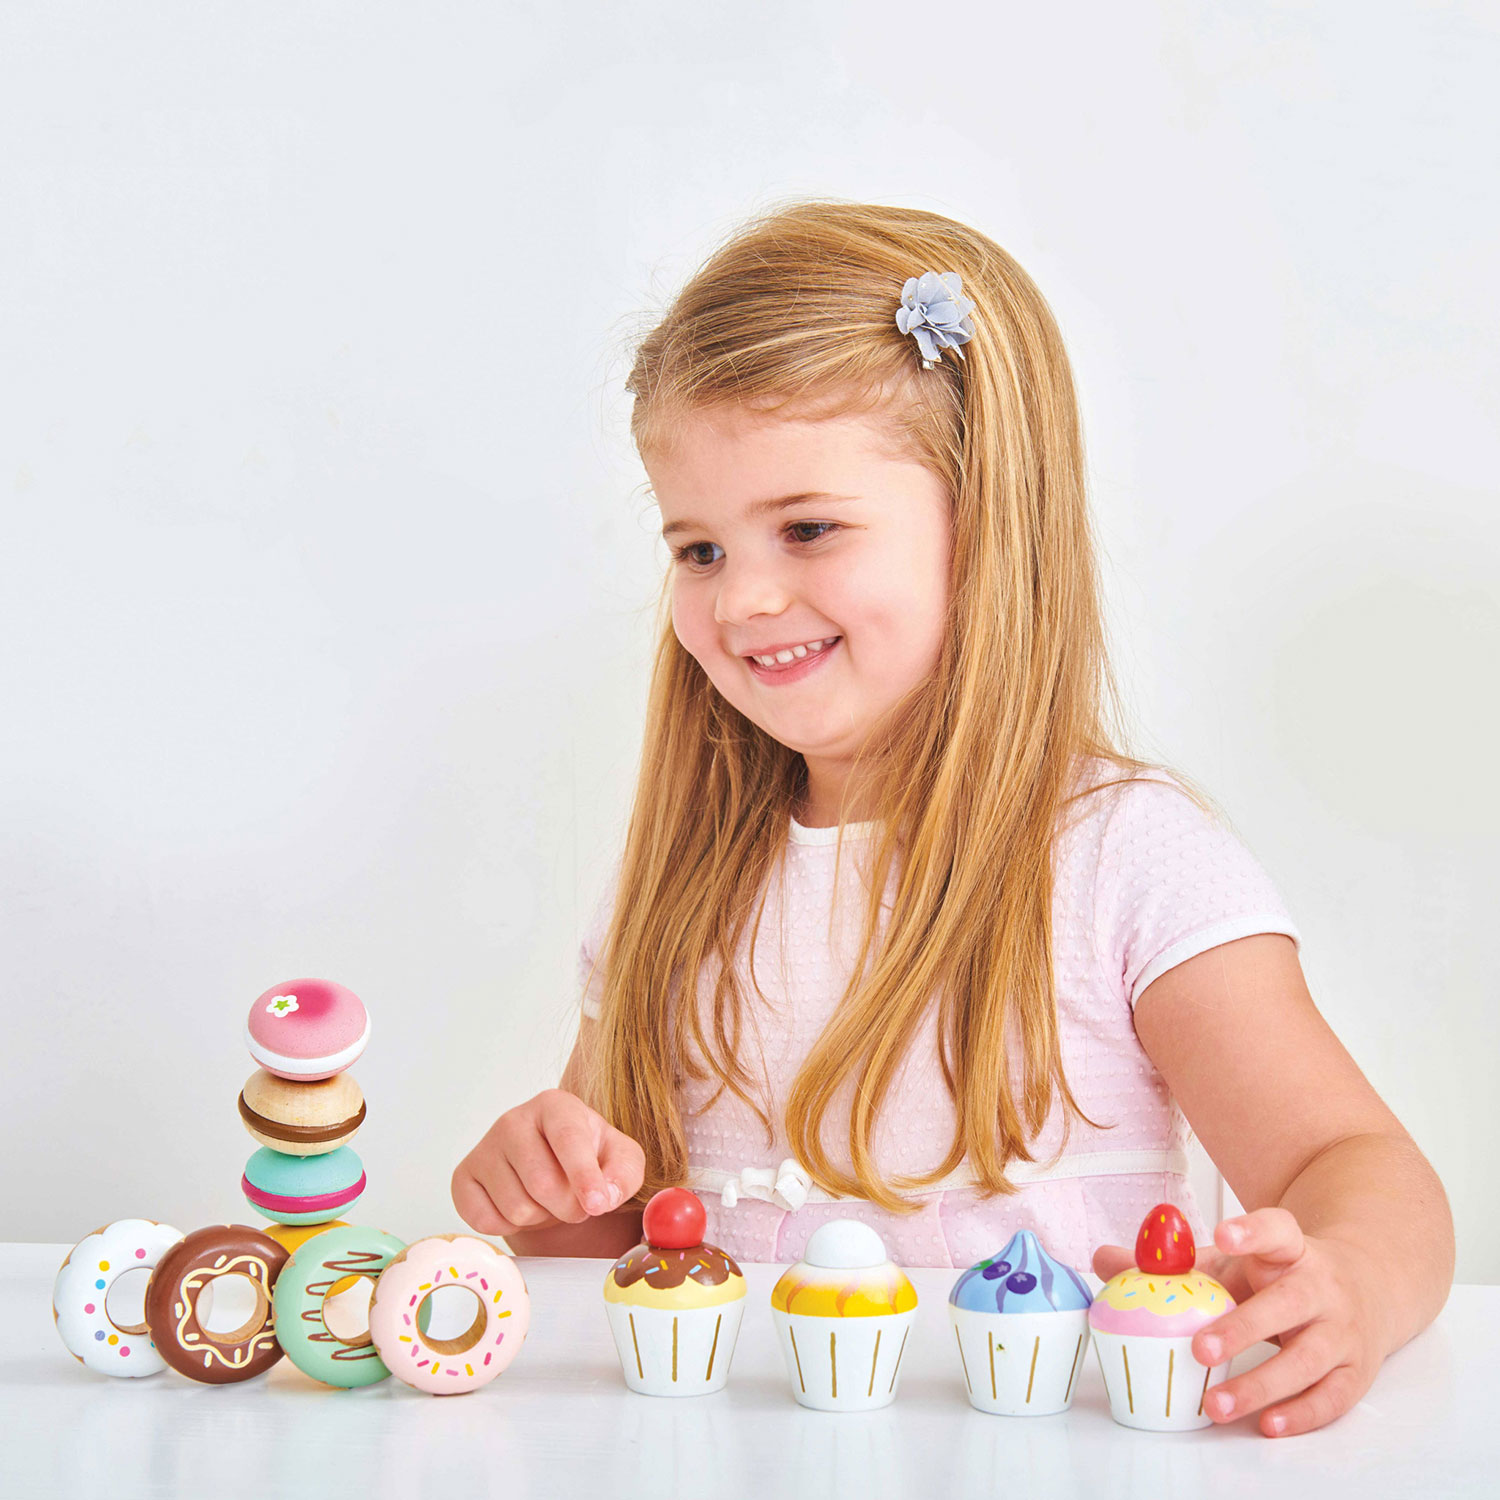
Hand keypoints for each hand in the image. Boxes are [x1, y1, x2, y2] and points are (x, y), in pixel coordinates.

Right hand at [452, 1088, 645, 1236]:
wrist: (552, 1169)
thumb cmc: (589, 1158)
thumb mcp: (621, 1159)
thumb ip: (623, 1175)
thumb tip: (603, 1195)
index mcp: (555, 1105)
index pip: (568, 1139)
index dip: (583, 1176)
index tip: (596, 1204)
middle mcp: (514, 1120)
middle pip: (542, 1183)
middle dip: (568, 1207)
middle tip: (576, 1202)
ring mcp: (484, 1148)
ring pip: (516, 1208)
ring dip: (541, 1217)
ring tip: (547, 1199)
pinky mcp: (463, 1178)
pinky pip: (486, 1221)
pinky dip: (509, 1227)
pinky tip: (520, 1203)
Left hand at [1091, 1206, 1385, 1436]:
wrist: (1364, 1288)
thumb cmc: (1277, 1277)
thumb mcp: (1230, 1261)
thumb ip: (1173, 1263)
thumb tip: (1102, 1261)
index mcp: (1290, 1249)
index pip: (1278, 1229)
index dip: (1253, 1230)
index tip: (1223, 1234)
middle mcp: (1322, 1286)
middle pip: (1290, 1302)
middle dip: (1244, 1327)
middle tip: (1199, 1348)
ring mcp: (1343, 1330)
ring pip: (1310, 1358)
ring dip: (1262, 1383)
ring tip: (1216, 1404)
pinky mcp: (1358, 1372)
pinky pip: (1333, 1397)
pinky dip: (1302, 1414)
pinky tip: (1268, 1425)